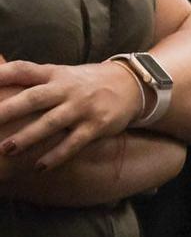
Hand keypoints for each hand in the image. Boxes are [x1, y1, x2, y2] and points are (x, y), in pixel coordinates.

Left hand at [0, 59, 144, 169]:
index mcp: (55, 74)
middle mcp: (68, 89)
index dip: (2, 74)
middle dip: (9, 110)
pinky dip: (57, 155)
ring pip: (52, 122)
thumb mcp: (61, 74)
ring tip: (6, 149)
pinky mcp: (97, 125)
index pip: (24, 69)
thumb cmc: (85, 83)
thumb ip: (32, 78)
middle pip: (34, 98)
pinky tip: (40, 167)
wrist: (131, 85)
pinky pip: (74, 143)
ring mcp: (83, 107)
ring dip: (28, 136)